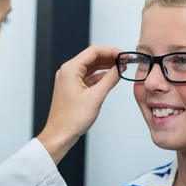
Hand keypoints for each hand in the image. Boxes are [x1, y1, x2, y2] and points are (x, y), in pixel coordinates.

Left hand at [37, 45, 120, 164]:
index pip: (93, 51)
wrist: (60, 135)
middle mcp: (68, 72)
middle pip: (92, 57)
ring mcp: (69, 80)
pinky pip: (88, 77)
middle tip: (125, 61)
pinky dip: (100, 76)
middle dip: (109, 58)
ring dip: (106, 67)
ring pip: (91, 67)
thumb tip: (120, 68)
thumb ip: (109, 80)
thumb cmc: (71, 119)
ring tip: (121, 68)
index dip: (110, 51)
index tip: (123, 54)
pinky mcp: (72, 88)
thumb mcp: (95, 97)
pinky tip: (111, 78)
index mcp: (70, 69)